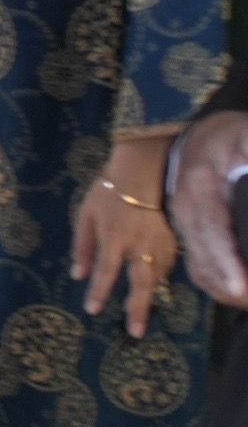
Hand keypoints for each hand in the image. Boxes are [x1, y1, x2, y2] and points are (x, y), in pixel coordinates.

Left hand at [74, 137, 179, 336]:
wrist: (141, 173)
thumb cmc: (106, 194)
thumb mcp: (85, 216)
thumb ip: (82, 247)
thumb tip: (77, 275)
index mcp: (113, 237)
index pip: (105, 271)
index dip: (98, 291)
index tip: (92, 310)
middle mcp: (138, 244)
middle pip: (140, 282)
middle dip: (138, 308)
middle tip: (136, 332)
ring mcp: (158, 243)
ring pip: (156, 276)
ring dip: (148, 296)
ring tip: (140, 315)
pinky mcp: (171, 241)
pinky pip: (166, 266)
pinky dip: (158, 279)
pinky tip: (151, 287)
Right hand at [173, 111, 247, 307]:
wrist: (200, 134)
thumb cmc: (229, 136)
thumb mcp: (247, 137)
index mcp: (200, 188)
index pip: (212, 231)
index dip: (225, 262)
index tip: (241, 287)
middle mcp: (186, 211)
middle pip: (203, 259)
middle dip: (231, 287)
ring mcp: (184, 224)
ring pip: (199, 268)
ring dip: (225, 291)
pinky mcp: (189, 231)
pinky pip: (198, 266)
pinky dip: (217, 284)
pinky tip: (237, 291)